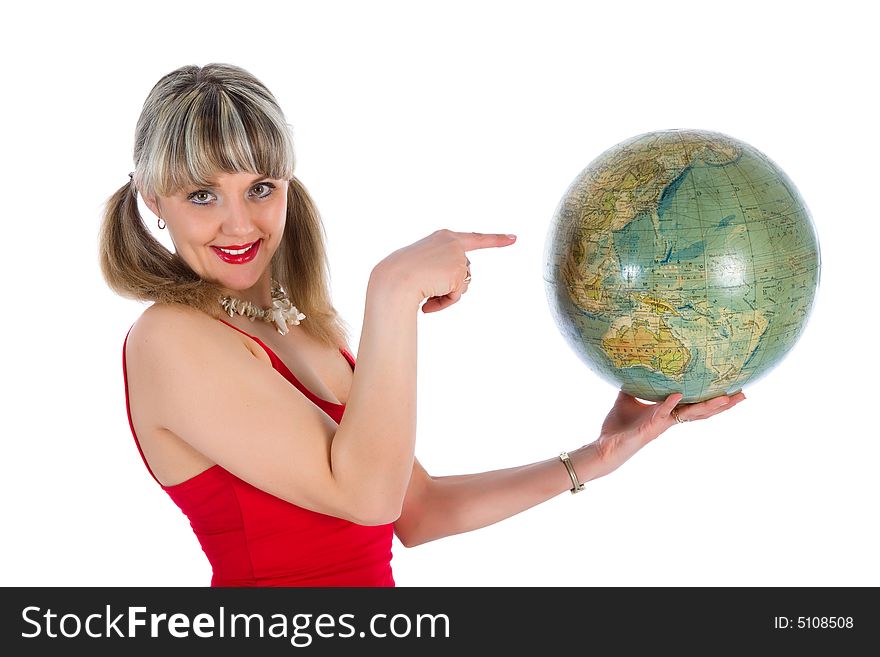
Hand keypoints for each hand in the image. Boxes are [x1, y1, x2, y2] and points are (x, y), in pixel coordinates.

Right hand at [372, 229, 516, 312]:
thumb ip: (439, 269)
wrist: (393, 279)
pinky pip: (457, 295)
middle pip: (464, 271)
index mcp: (443, 237)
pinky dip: (444, 301)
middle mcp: (453, 242)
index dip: (496, 239)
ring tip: (425, 289)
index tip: (513, 238)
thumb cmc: (399, 274)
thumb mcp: (420, 265)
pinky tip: (429, 298)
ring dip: (446, 293)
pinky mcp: (458, 272)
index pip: (475, 239)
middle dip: (450, 284)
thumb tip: (452, 286)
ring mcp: (457, 256)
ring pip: (461, 284)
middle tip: (427, 285)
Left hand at [589, 389, 746, 477]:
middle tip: (743, 395)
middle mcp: (668, 420)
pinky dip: (669, 404)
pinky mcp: (648, 429)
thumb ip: (635, 384)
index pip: (695, 404)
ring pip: (689, 415)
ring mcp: (660, 425)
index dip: (713, 399)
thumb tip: (635, 364)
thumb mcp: (627, 399)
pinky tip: (678, 396)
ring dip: (707, 407)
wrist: (605, 446)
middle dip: (723, 405)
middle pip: (701, 412)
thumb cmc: (618, 426)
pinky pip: (661, 414)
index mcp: (667, 413)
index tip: (733, 390)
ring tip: (726, 398)